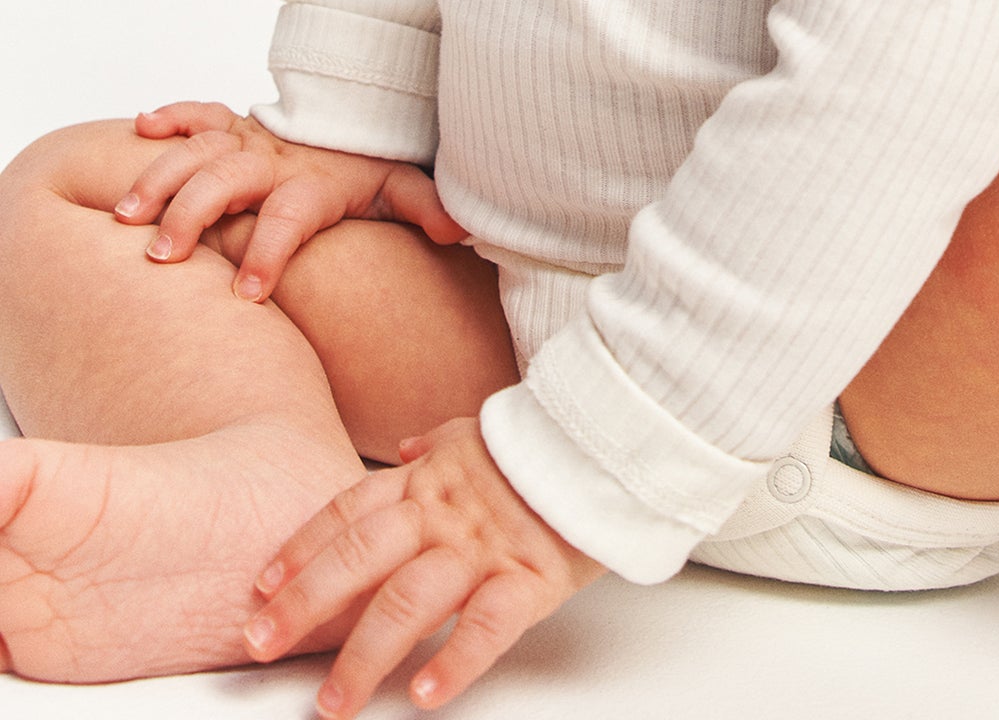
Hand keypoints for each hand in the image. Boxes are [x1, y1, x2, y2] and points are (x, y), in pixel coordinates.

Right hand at [113, 101, 467, 302]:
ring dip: (158, 178)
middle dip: (190, 215)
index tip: (246, 293)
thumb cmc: (365, 163)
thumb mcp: (397, 186)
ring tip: (124, 216)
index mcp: (312, 183)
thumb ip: (423, 206)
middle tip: (160, 256)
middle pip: (225, 181)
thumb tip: (458, 230)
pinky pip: (197, 111)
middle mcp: (273, 160)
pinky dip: (169, 115)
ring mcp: (247, 138)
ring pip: (196, 151)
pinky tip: (138, 127)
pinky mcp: (230, 123)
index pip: (290, 217)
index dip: (271, 252)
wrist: (354, 110)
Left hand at [242, 415, 606, 714]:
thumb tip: (402, 450)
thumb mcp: (482, 432)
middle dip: (305, 603)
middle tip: (258, 644)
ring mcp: (486, 547)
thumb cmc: (547, 445)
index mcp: (431, 480)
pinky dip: (454, 660)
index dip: (301, 547)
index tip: (260, 586)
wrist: (613, 436)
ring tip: (333, 704)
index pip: (350, 511)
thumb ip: (436, 445)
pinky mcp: (532, 578)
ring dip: (364, 654)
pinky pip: (487, 623)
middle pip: (361, 556)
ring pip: (410, 599)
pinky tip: (423, 694)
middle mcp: (446, 514)